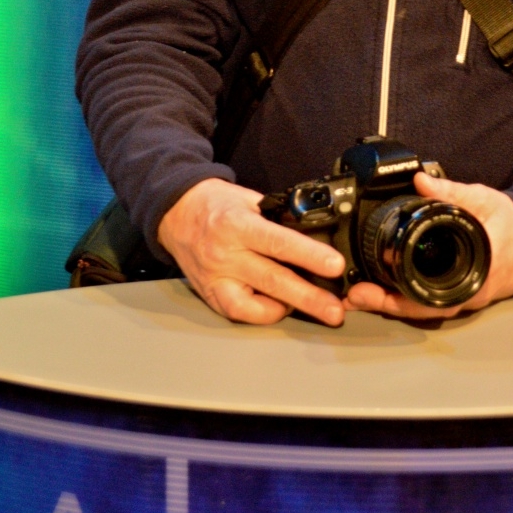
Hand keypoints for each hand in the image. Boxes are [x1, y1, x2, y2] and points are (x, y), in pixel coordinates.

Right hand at [157, 177, 345, 326]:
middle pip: (272, 280)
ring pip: (255, 305)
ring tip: (317, 310)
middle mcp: (225, 255)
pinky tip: (280, 306)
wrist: (176, 214)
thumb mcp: (250, 200)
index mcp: (237, 224)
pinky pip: (240, 313)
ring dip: (290, 310)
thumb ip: (278, 217)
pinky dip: (264, 313)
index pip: (278, 242)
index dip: (309, 255)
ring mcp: (216, 279)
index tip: (335, 265)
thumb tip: (316, 234)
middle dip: (309, 298)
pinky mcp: (210, 295)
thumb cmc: (218, 204)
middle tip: (335, 311)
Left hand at [344, 170, 512, 320]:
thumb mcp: (483, 199)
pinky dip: (405, 298)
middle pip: (420, 308)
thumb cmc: (511, 223)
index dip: (400, 298)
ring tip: (359, 294)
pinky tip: (383, 289)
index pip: (433, 295)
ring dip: (391, 303)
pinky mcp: (457, 293)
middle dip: (385, 304)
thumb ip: (450, 191)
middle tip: (354, 295)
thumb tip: (420, 180)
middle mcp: (467, 293)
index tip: (373, 291)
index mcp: (475, 273)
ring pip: (422, 309)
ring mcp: (463, 297)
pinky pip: (428, 301)